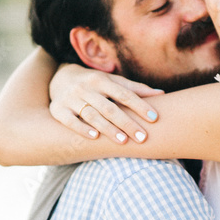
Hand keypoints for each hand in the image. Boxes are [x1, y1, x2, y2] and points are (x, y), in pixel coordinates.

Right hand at [48, 64, 163, 142]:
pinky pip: (69, 120)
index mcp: (102, 80)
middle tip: (143, 137)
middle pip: (110, 107)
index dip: (140, 106)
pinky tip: (94, 137)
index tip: (155, 118)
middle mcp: (86, 88)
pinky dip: (81, 128)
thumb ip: (134, 89)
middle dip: (127, 123)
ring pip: (91, 114)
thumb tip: (161, 93)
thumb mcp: (112, 82)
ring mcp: (71, 98)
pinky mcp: (58, 109)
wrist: (59, 78)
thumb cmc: (94, 84)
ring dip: (108, 128)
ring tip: (123, 141)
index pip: (124, 94)